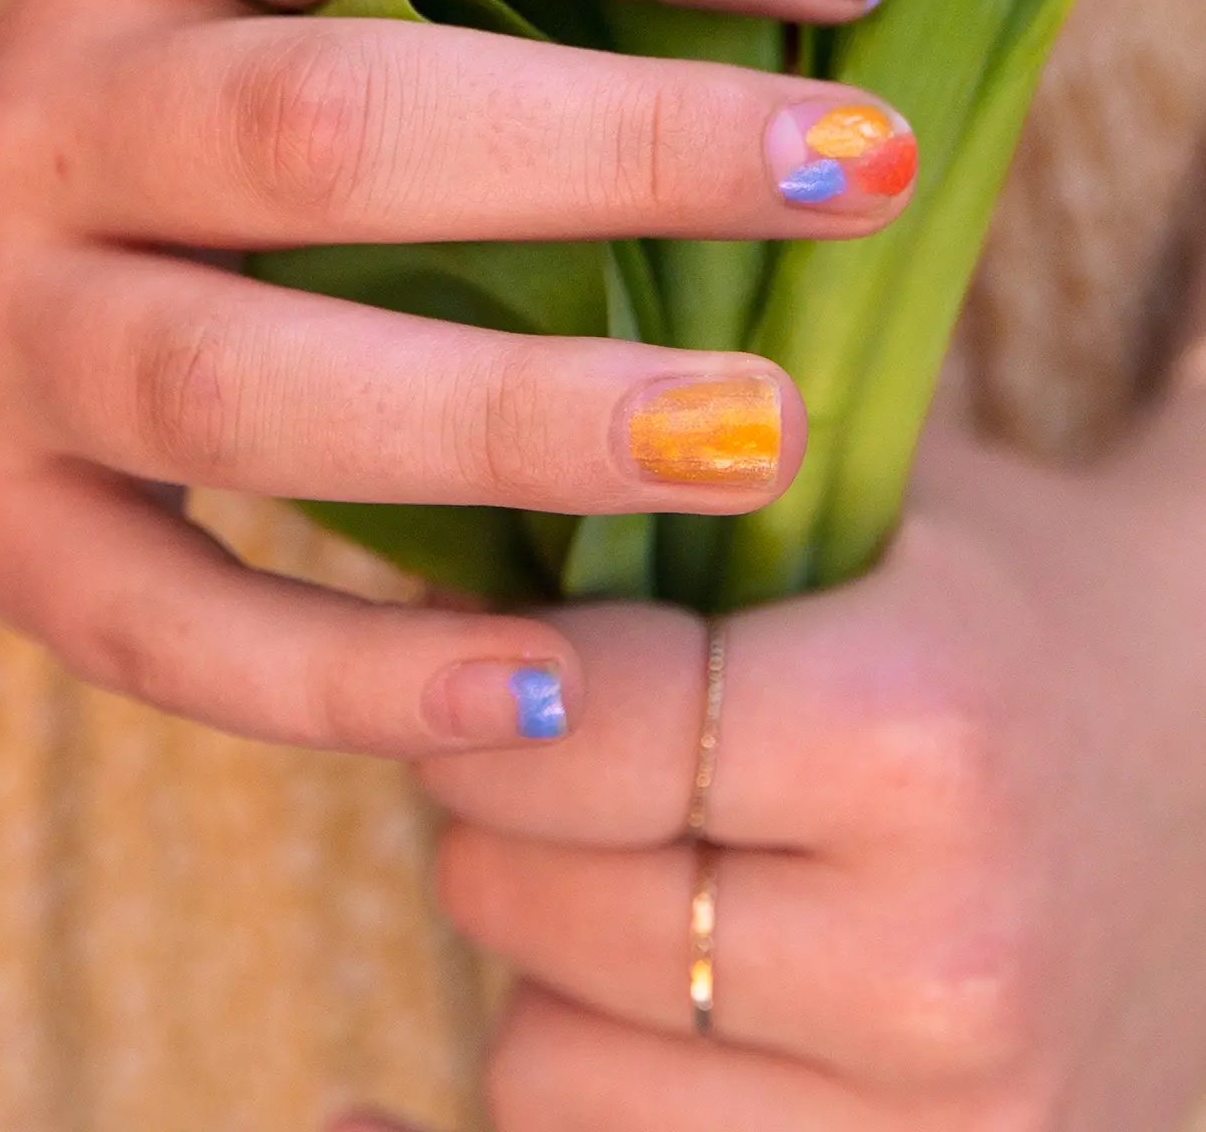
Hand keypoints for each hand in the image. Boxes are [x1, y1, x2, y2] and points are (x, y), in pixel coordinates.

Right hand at [0, 0, 911, 755]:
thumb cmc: (231, 128)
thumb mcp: (306, 4)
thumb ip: (493, 3)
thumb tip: (817, 33)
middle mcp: (47, 115)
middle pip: (320, 125)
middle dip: (612, 148)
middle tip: (864, 179)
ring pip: (239, 382)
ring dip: (509, 418)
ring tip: (754, 442)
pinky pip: (170, 620)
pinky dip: (357, 672)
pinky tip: (552, 687)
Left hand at [405, 382, 1205, 1128]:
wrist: (1203, 785)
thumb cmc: (995, 616)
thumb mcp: (866, 497)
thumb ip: (666, 490)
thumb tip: (430, 529)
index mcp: (923, 737)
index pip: (578, 727)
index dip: (500, 679)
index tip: (499, 649)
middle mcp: (942, 964)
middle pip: (542, 907)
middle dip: (503, 815)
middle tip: (552, 754)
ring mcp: (946, 1131)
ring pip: (547, 1072)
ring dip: (546, 968)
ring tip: (633, 870)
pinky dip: (595, 1083)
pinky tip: (600, 1016)